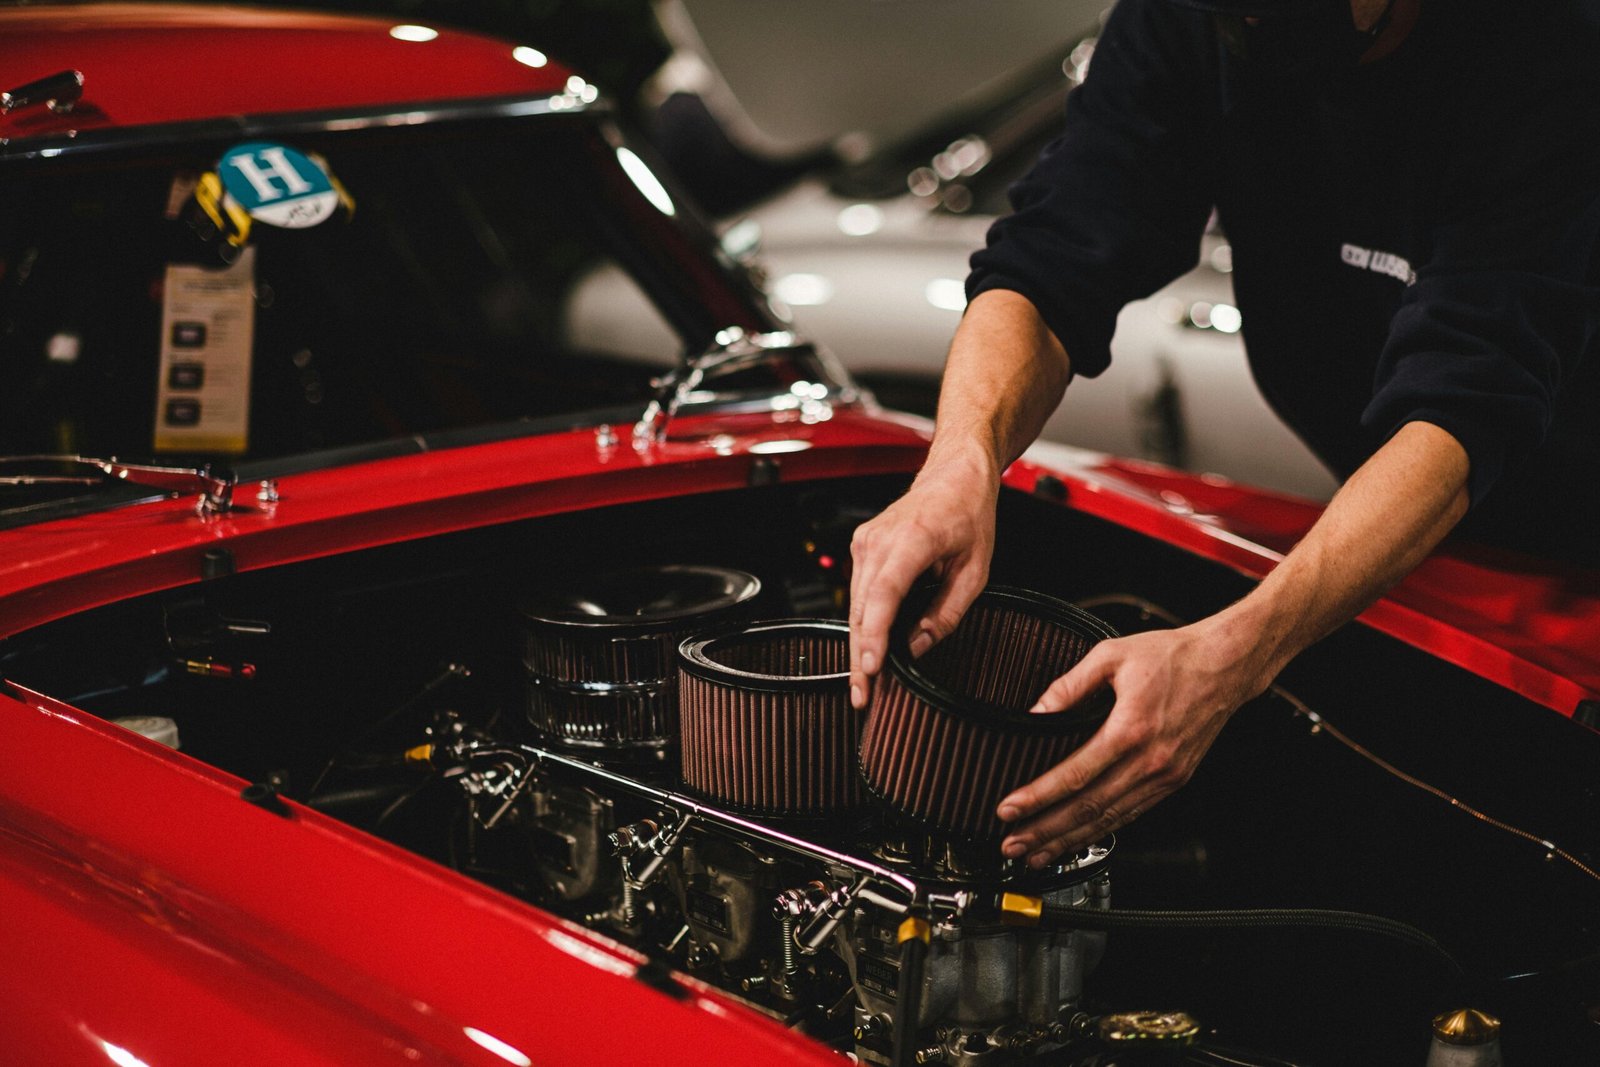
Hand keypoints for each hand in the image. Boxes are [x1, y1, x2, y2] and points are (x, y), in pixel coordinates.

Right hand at [848, 457, 998, 709]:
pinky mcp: (862, 548)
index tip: (872, 669)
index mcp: (912, 541)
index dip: (875, 637)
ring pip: (856, 606)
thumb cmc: (968, 514)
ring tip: (865, 681)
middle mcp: (879, 541)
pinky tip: (870, 648)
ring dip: (860, 643)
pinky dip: (864, 622)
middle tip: (863, 696)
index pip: (884, 596)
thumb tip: (918, 647)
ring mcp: (865, 543)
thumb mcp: (975, 571)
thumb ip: (947, 613)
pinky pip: (859, 593)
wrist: (954, 475)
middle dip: (861, 657)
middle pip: (863, 610)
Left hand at [996, 617, 1269, 866]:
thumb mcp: (1111, 655)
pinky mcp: (1173, 781)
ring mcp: (1164, 775)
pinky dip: (1101, 832)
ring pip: (1109, 819)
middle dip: (1045, 831)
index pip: (1074, 775)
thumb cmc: (1172, 656)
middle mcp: (1149, 760)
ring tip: (1037, 854)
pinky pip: (1131, 814)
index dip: (1037, 797)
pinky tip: (1078, 840)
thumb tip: (1035, 712)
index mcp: (1130, 729)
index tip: (1008, 810)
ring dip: (1069, 841)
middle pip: (1088, 807)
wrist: (1225, 664)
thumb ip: (1069, 685)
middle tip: (1012, 845)